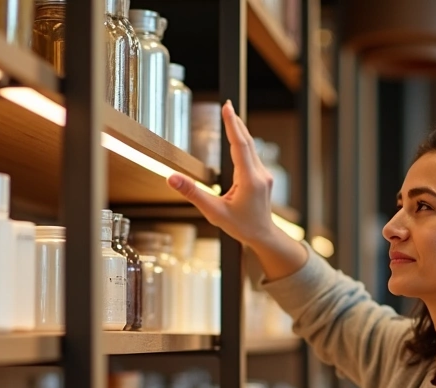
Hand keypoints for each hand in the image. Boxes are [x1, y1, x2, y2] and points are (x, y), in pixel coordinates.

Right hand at [167, 100, 275, 247]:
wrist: (263, 236)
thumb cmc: (240, 226)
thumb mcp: (213, 212)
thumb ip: (192, 193)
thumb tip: (171, 177)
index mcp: (249, 180)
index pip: (240, 146)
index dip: (232, 125)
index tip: (227, 107)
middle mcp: (260, 174)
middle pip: (247, 142)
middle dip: (236, 122)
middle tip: (227, 104)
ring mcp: (264, 175)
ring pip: (251, 148)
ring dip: (240, 131)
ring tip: (230, 115)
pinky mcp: (263, 177)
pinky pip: (252, 155)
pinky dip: (243, 143)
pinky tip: (237, 137)